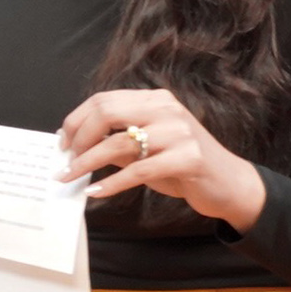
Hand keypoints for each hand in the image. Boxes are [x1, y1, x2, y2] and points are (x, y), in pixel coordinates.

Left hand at [58, 88, 266, 229]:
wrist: (227, 183)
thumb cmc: (181, 165)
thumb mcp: (146, 148)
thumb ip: (116, 142)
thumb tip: (74, 144)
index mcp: (155, 100)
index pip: (104, 100)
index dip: (77, 121)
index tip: (63, 143)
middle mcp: (167, 110)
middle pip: (107, 113)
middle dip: (79, 138)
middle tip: (66, 160)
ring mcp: (180, 132)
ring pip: (119, 142)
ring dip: (87, 163)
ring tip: (70, 178)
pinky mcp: (188, 158)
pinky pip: (139, 170)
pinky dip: (112, 183)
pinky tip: (95, 191)